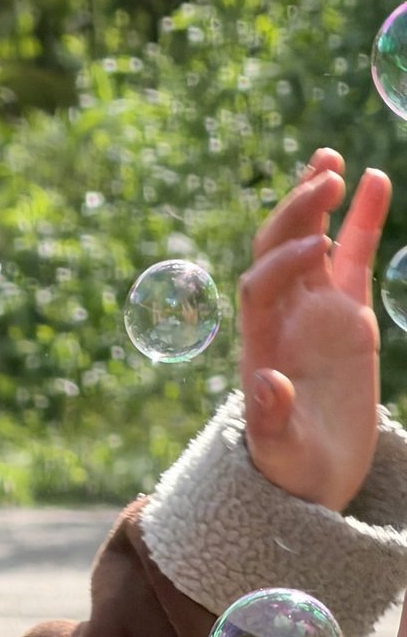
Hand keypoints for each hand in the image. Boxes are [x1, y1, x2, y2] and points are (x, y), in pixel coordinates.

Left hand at [238, 148, 390, 510]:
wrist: (311, 478)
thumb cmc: (290, 469)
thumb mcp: (278, 451)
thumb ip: (269, 419)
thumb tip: (265, 383)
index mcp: (260, 346)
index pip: (261, 287)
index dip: (283, 261)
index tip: (318, 246)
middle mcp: (282, 321)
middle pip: (278, 252)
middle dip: (296, 213)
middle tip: (325, 175)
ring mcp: (314, 313)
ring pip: (312, 243)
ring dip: (317, 201)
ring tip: (330, 157)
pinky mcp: (346, 315)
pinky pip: (353, 257)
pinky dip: (362, 220)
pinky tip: (376, 180)